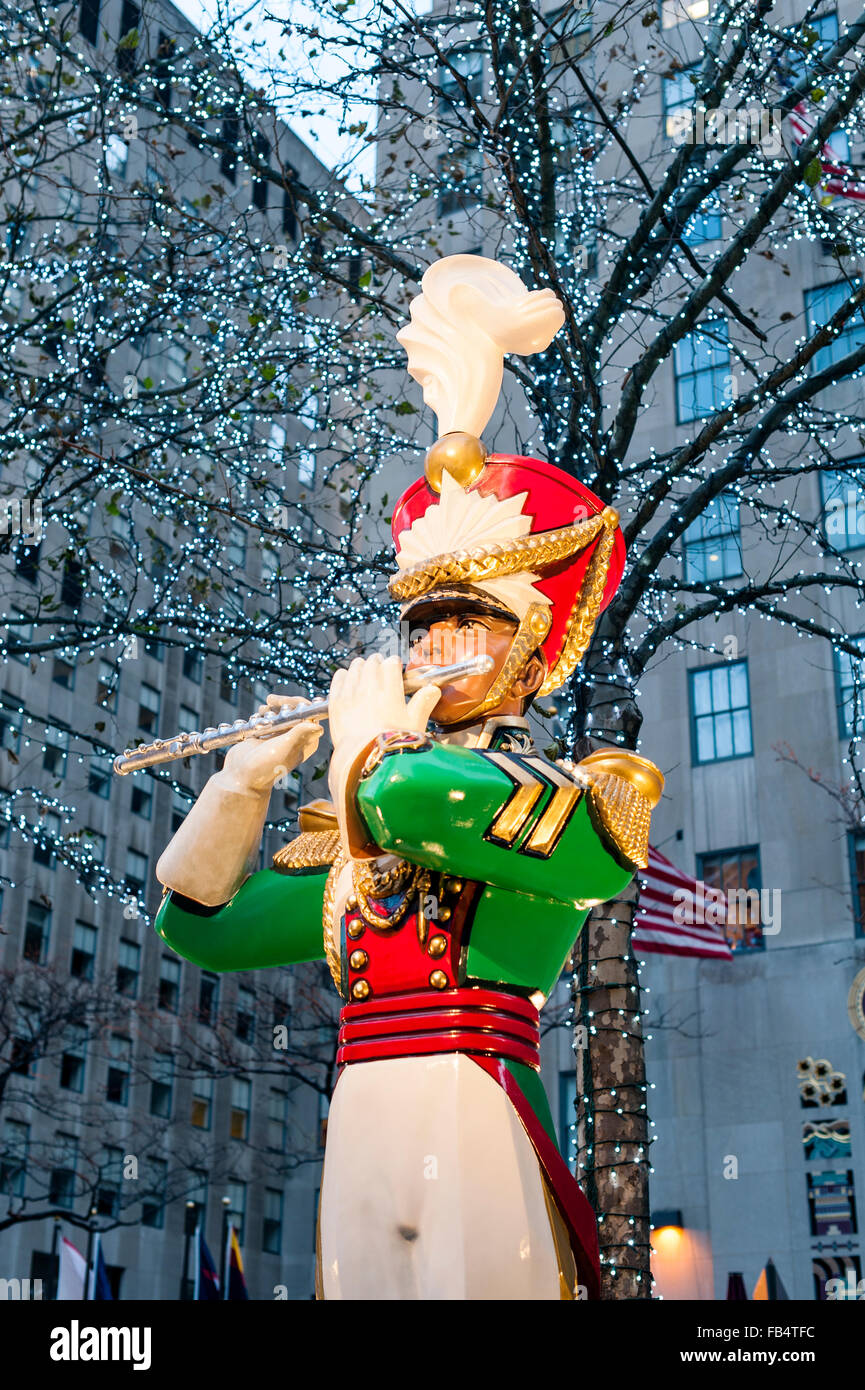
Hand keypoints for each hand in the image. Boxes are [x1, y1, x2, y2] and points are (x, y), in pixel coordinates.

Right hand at [219, 694, 323, 794]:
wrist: (240, 776)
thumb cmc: (264, 766)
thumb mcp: (283, 749)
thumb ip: (299, 735)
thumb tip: (319, 727)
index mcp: (307, 742)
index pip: (310, 715)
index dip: (299, 704)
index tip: (283, 702)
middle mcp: (297, 738)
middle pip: (297, 710)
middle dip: (284, 703)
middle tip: (270, 700)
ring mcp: (282, 736)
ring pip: (282, 712)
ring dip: (272, 707)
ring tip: (262, 711)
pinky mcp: (267, 734)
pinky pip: (269, 717)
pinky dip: (263, 714)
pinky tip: (256, 718)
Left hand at [327, 654, 440, 852]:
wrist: (364, 762)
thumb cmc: (392, 746)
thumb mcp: (414, 725)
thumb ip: (423, 703)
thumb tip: (433, 690)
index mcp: (389, 691)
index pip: (391, 663)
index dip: (394, 665)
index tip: (396, 670)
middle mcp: (368, 688)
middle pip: (372, 662)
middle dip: (378, 663)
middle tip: (381, 670)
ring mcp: (350, 694)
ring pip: (355, 667)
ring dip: (361, 667)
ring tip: (365, 673)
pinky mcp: (336, 703)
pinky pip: (338, 678)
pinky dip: (344, 675)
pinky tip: (348, 678)